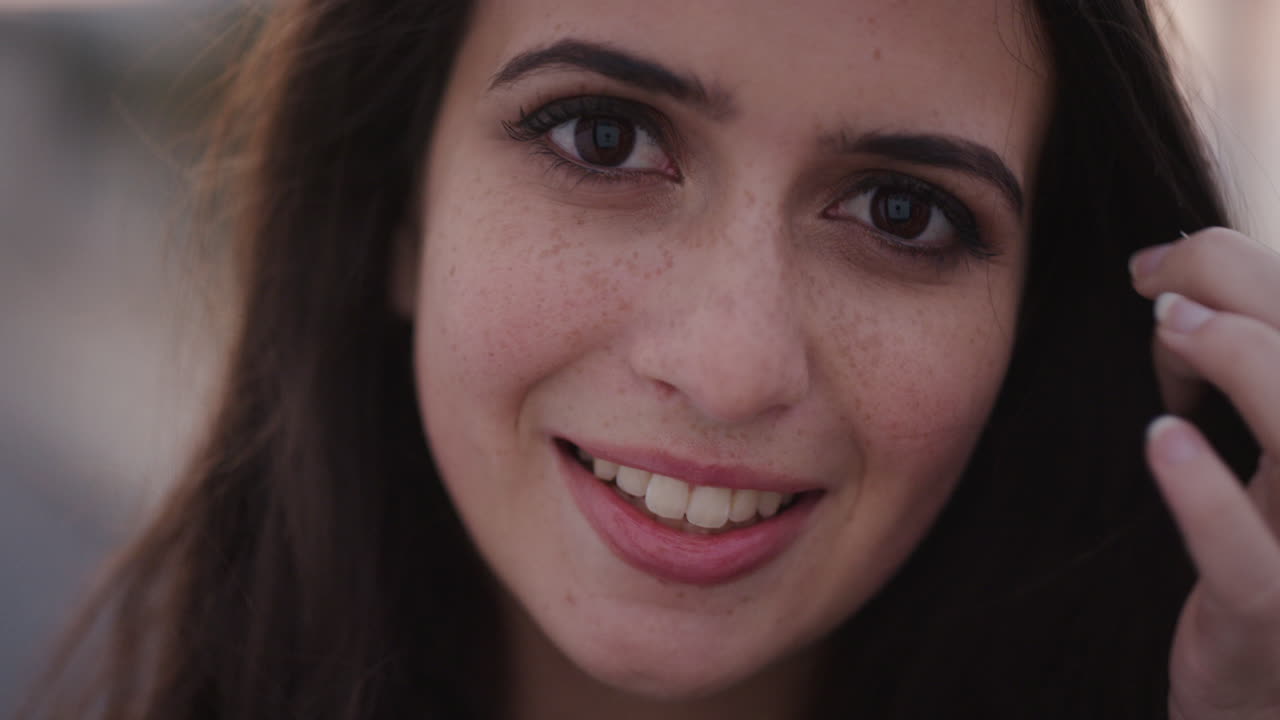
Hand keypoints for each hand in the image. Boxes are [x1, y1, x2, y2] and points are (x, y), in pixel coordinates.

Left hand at [1130, 227, 1279, 718]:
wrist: (1255, 693)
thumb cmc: (1250, 554)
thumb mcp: (1261, 458)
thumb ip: (1248, 375)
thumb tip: (1180, 285)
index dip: (1247, 267)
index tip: (1162, 268)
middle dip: (1240, 287)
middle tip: (1154, 288)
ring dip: (1241, 360)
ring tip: (1167, 330)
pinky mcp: (1266, 614)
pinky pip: (1245, 555)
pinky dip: (1205, 490)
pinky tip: (1162, 435)